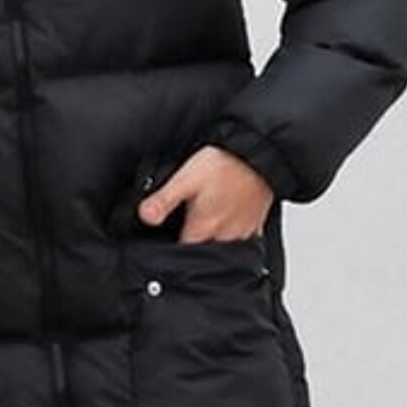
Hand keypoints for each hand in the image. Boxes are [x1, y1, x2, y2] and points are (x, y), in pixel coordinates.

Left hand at [138, 146, 273, 242]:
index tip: (167, 239)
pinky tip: (228, 220)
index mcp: (204, 227)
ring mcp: (242, 232)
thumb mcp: (186, 178)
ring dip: (213, 239)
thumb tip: (145, 217)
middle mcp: (224, 235)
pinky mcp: (256, 225)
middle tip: (187, 224)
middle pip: (203, 251)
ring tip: (208, 220)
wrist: (261, 155)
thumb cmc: (226, 164)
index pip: (182, 251)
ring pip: (222, 248)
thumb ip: (164, 200)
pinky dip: (233, 235)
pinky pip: (242, 240)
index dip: (172, 248)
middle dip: (193, 244)